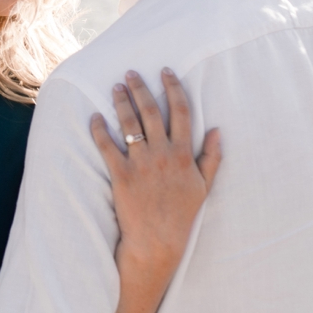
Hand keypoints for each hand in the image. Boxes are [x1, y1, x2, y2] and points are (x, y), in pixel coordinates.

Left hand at [91, 69, 218, 289]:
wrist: (158, 241)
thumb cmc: (182, 215)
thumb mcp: (204, 186)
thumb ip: (212, 157)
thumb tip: (218, 130)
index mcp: (184, 154)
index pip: (181, 111)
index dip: (173, 88)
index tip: (165, 71)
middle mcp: (163, 154)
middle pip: (151, 111)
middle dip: (141, 88)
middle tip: (130, 73)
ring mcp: (141, 164)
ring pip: (129, 124)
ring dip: (121, 102)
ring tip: (115, 88)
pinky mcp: (121, 175)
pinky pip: (107, 146)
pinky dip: (99, 129)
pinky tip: (94, 117)